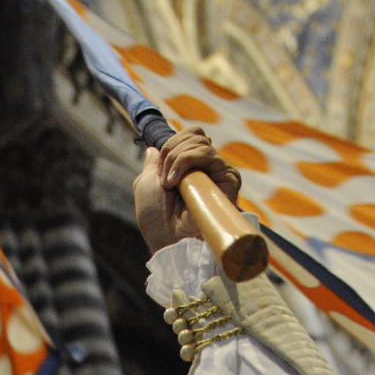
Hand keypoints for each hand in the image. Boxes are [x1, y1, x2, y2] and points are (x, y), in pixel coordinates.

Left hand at [131, 125, 241, 255]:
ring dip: (177, 158)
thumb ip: (152, 164)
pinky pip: (209, 154)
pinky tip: (177, 183)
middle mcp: (205, 169)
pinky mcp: (228, 179)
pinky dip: (186, 161)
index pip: (188, 136)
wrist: (169, 239)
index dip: (170, 145)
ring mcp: (217, 173)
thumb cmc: (156, 219)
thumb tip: (153, 148)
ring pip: (201, 142)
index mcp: (188, 168)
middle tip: (164, 179)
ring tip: (170, 184)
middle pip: (195, 135)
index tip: (160, 169)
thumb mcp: (146, 184)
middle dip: (171, 150)